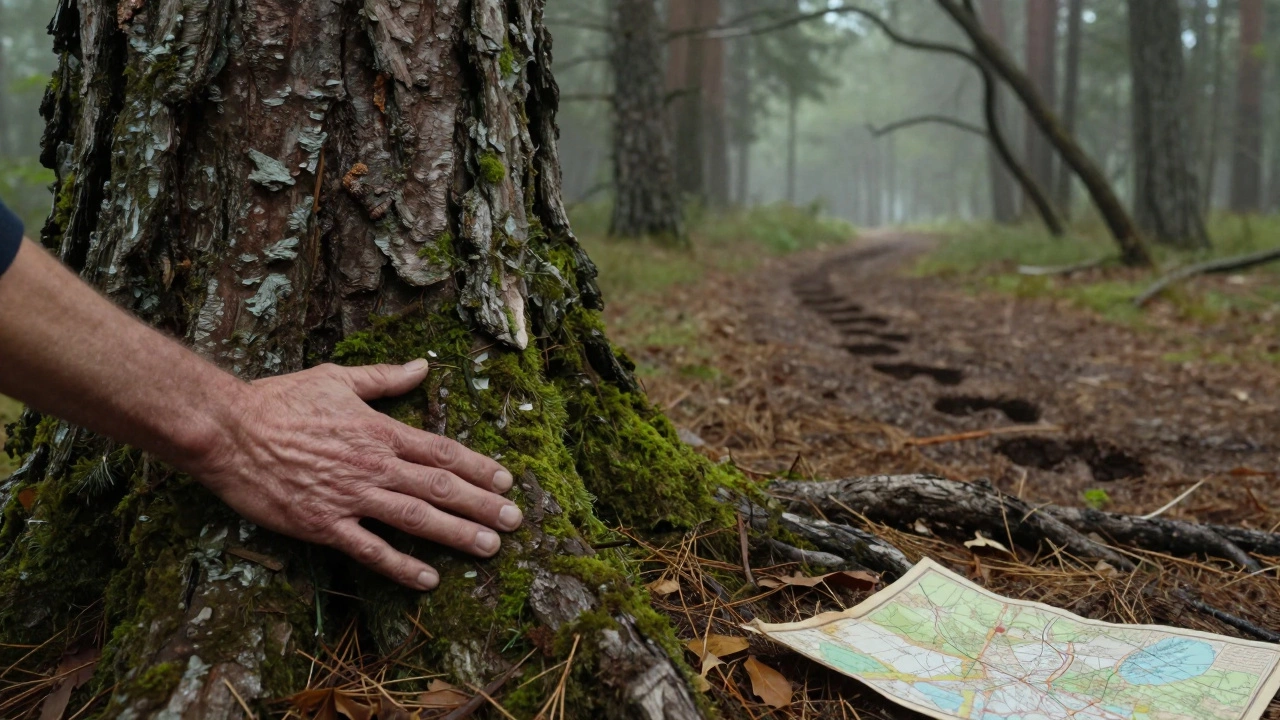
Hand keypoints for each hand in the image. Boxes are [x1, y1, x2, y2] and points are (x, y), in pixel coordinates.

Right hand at [189, 359, 519, 589]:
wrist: (227, 430)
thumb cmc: (280, 400)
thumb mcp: (337, 379)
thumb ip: (385, 378)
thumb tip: (423, 365)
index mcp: (379, 431)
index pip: (441, 451)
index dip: (478, 466)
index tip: (506, 480)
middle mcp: (373, 465)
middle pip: (440, 486)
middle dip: (482, 504)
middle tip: (516, 520)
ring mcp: (350, 496)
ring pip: (416, 518)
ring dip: (457, 533)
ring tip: (490, 546)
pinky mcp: (323, 524)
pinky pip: (370, 550)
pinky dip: (402, 565)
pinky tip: (429, 579)